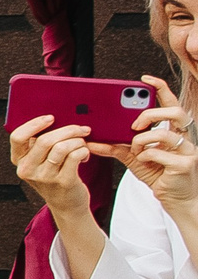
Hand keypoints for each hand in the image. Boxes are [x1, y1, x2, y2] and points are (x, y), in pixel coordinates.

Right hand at [9, 114, 93, 218]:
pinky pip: (75, 156)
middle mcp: (28, 170)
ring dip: (78, 141)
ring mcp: (45, 177)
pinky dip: (84, 150)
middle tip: (82, 129)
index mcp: (18, 161)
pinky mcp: (64, 182)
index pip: (17, 137)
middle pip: (45, 140)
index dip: (34, 124)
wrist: (66, 204)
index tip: (51, 118)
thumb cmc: (54, 175)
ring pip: (62, 147)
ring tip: (83, 143)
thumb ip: (38, 144)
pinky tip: (85, 154)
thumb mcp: (38, 162)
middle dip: (68, 130)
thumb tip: (55, 118)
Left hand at [118, 79, 197, 215]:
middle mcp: (184, 137)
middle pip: (175, 112)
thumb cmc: (158, 174)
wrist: (174, 199)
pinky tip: (143, 160)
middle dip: (150, 114)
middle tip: (133, 124)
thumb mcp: (134, 157)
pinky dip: (145, 155)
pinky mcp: (184, 165)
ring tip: (135, 149)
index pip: (171, 104)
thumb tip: (90, 139)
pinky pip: (159, 153)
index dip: (161, 89)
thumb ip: (115, 146)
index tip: (144, 79)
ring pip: (165, 133)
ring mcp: (187, 150)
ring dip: (142, 140)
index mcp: (174, 130)